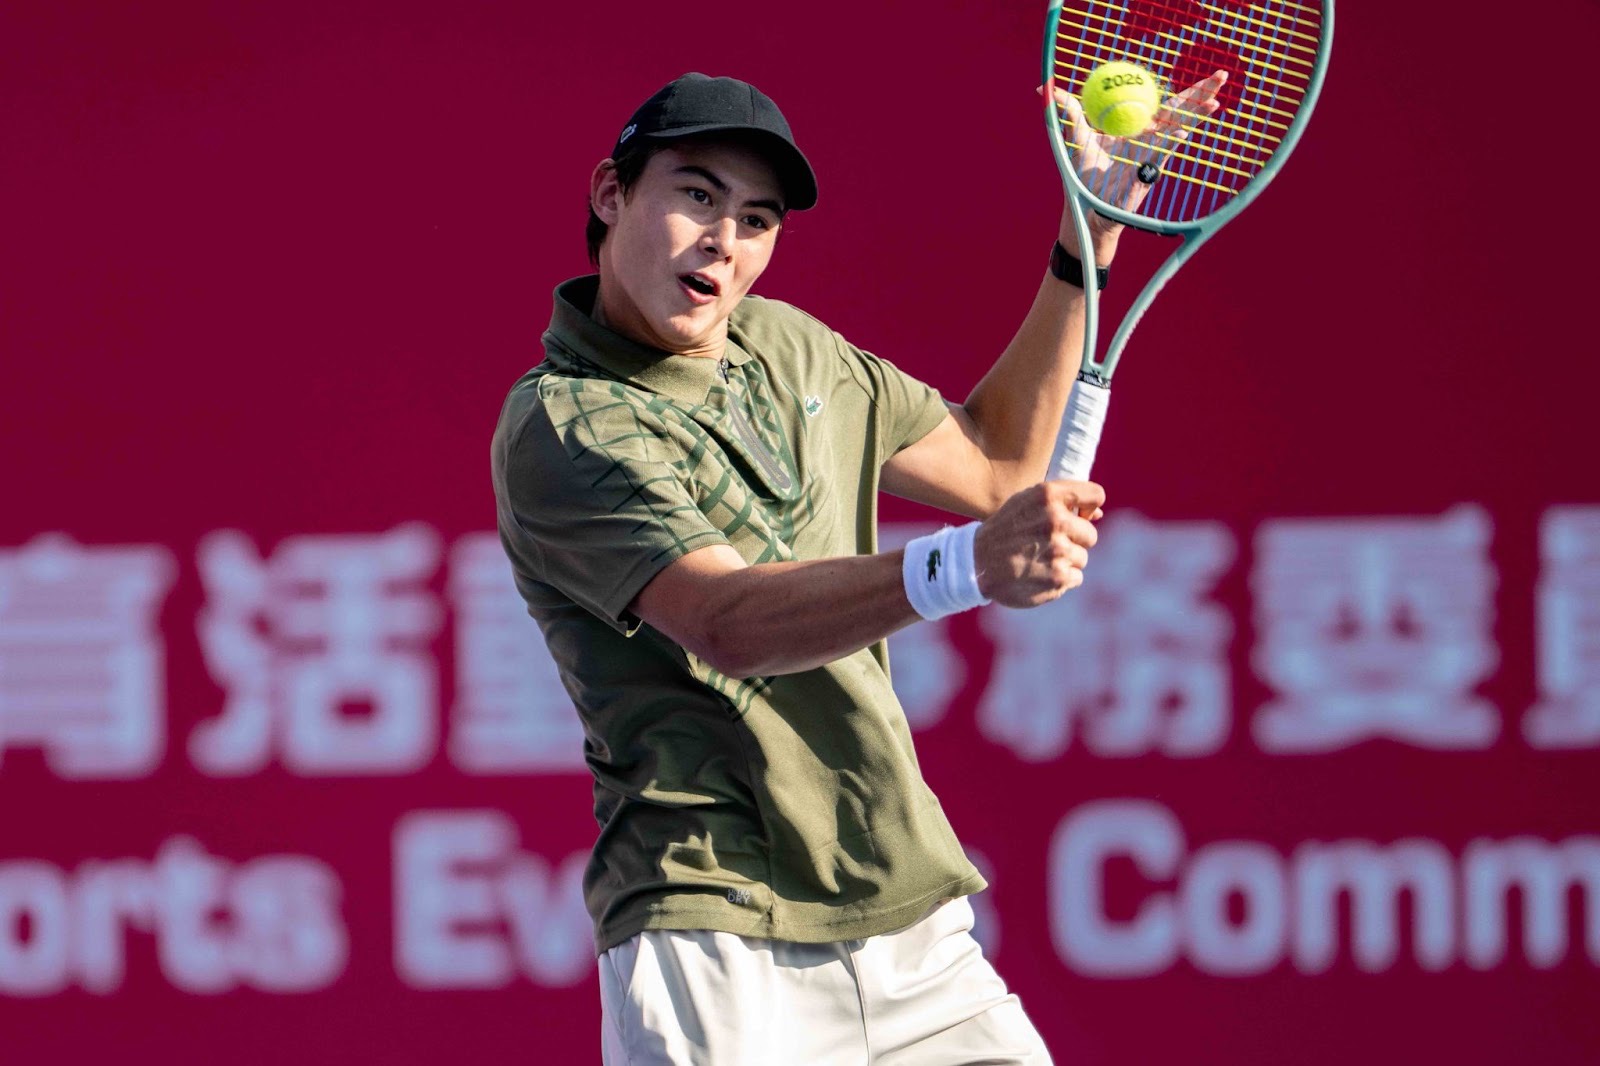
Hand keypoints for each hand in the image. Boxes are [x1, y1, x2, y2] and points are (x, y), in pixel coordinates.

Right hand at [974, 480, 1104, 607]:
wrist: (975, 562)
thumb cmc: (1005, 530)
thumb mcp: (1026, 503)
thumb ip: (1062, 502)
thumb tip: (1098, 513)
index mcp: (1048, 495)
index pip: (1096, 495)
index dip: (1088, 508)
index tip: (1078, 516)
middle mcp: (1055, 520)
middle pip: (1090, 534)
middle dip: (1073, 541)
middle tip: (1046, 545)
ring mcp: (1058, 550)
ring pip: (1082, 558)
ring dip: (1064, 562)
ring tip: (1038, 560)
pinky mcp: (1059, 577)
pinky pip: (1076, 577)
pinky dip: (1060, 579)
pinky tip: (1038, 574)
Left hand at [1041, 71, 1227, 256]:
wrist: (1084, 207)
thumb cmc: (1085, 175)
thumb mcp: (1077, 139)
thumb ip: (1069, 113)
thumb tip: (1045, 90)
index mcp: (1141, 128)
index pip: (1168, 102)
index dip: (1188, 87)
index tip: (1207, 71)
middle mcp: (1151, 141)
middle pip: (1182, 112)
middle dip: (1203, 94)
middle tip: (1224, 76)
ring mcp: (1151, 159)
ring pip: (1177, 132)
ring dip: (1195, 117)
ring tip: (1216, 103)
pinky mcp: (1144, 178)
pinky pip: (1158, 159)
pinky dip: (1168, 145)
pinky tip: (1178, 133)